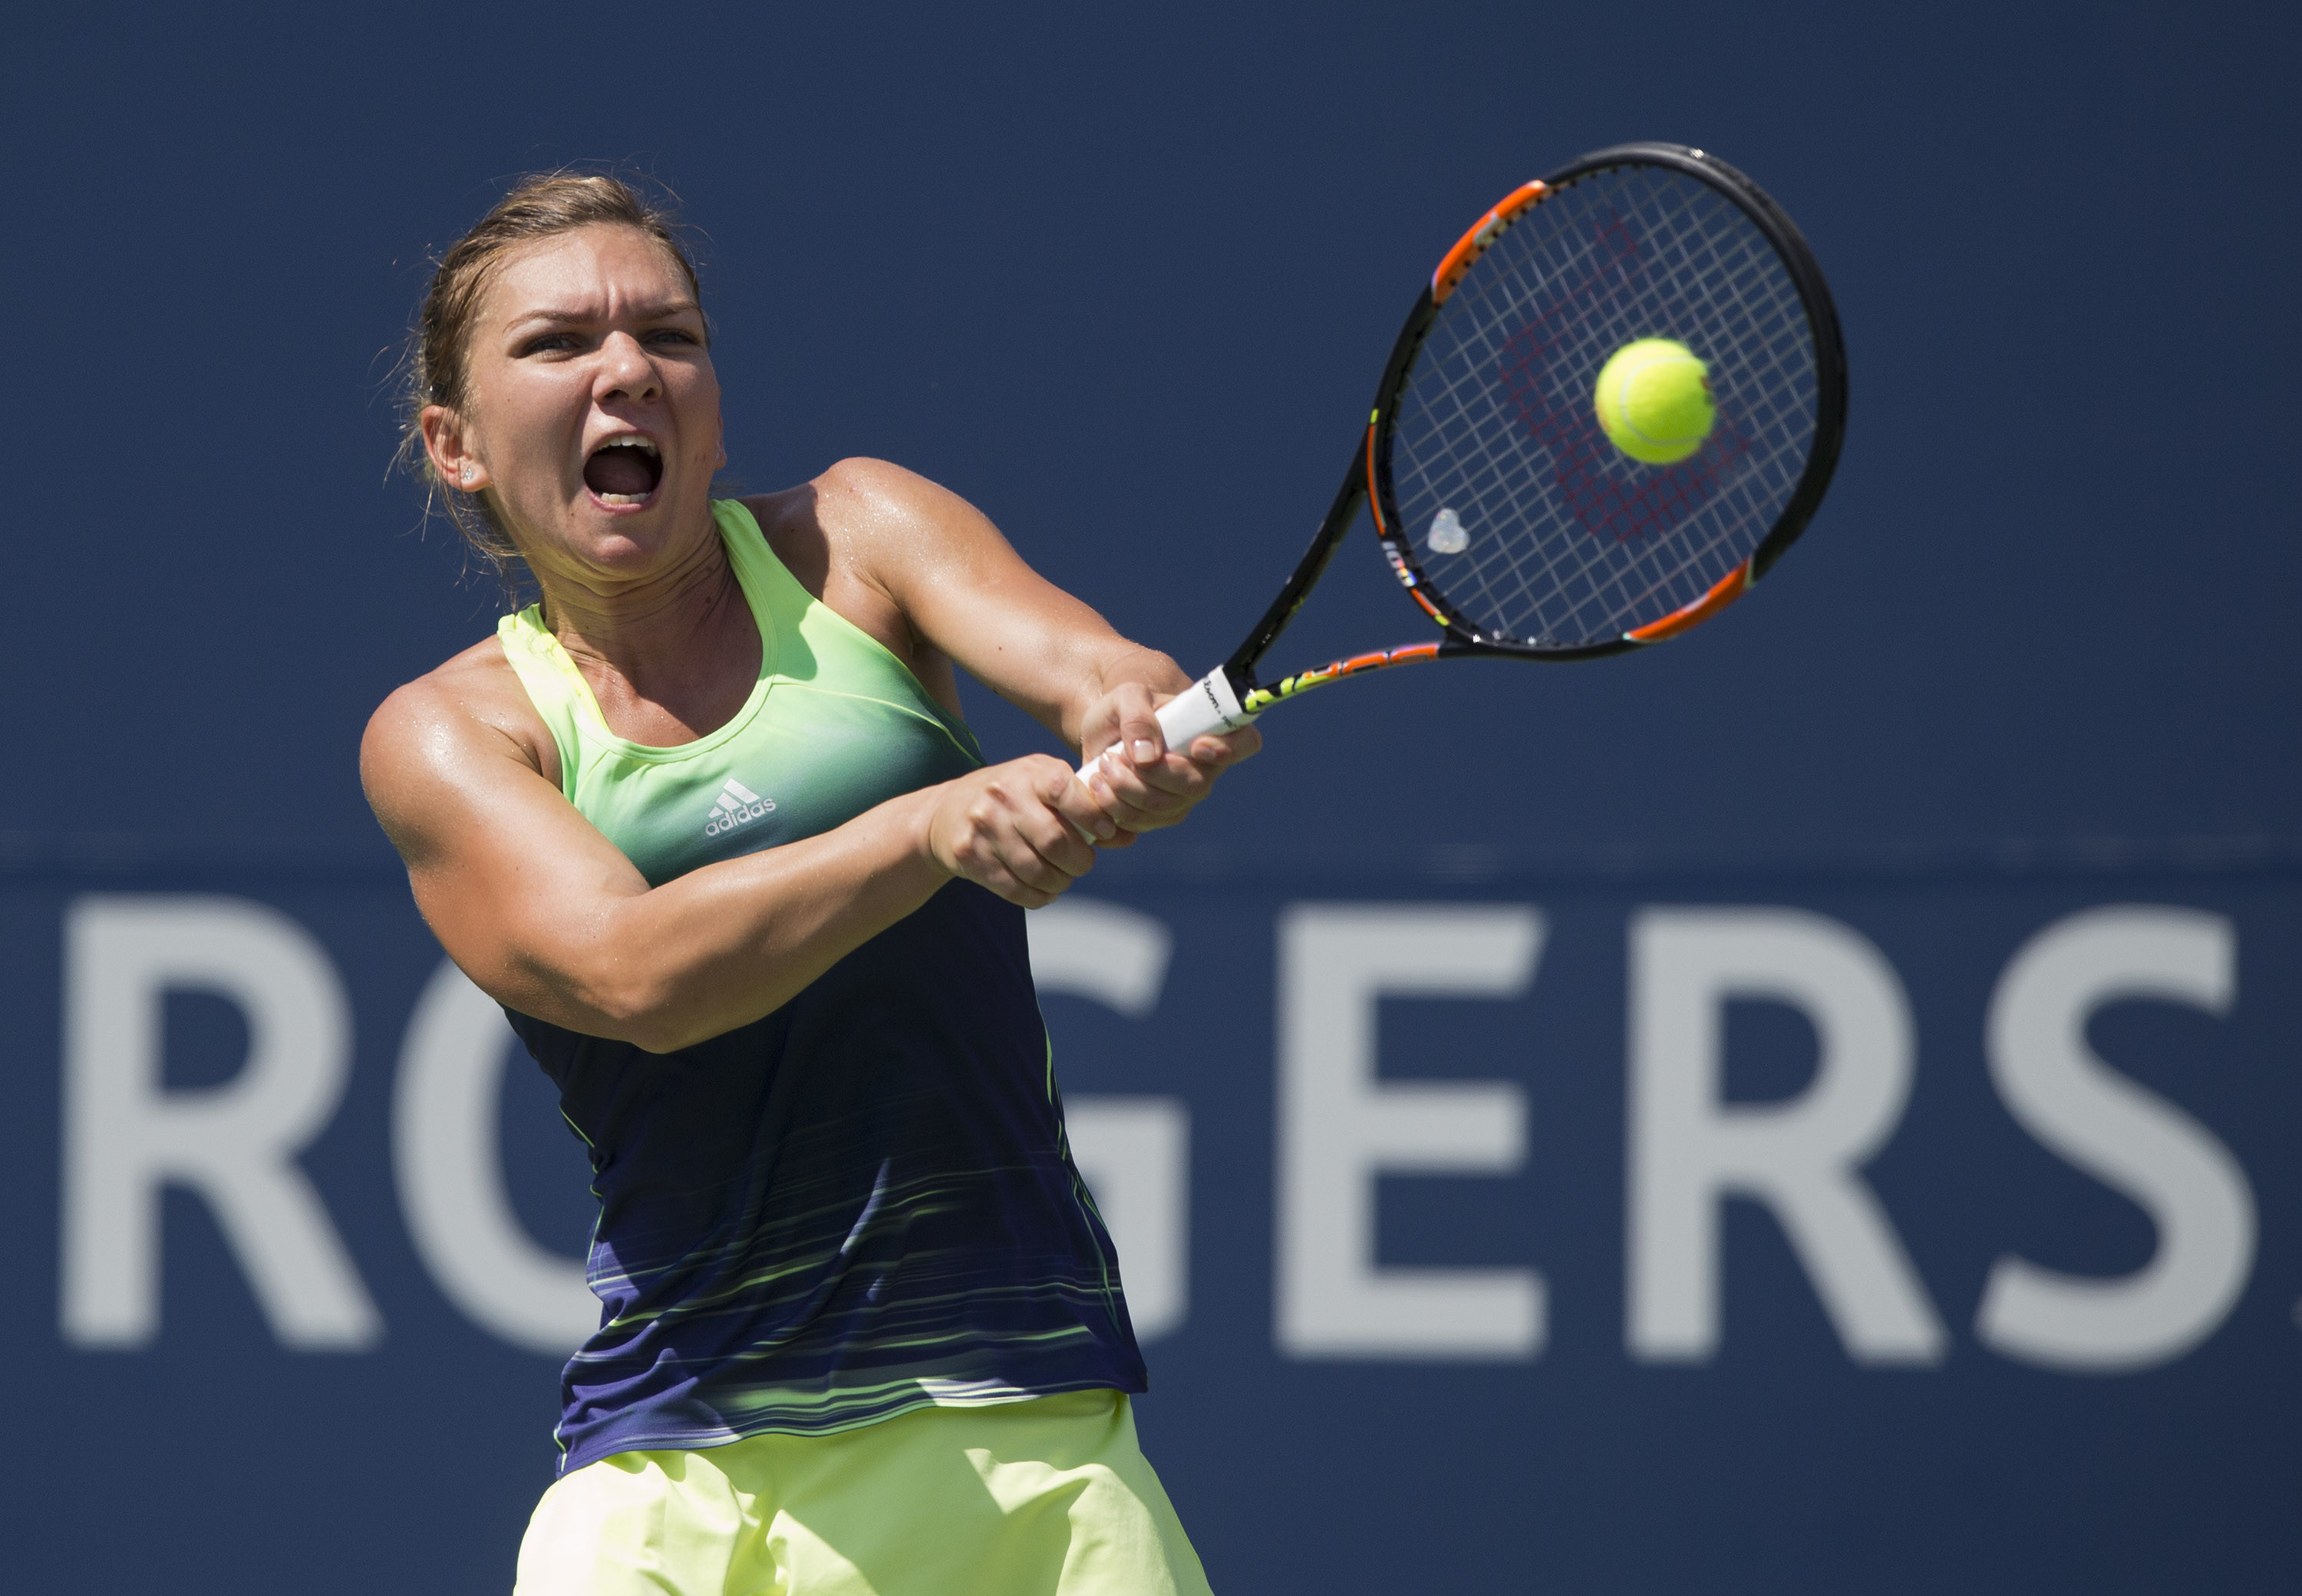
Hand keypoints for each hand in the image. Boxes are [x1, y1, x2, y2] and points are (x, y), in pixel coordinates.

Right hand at [923, 755, 1111, 906]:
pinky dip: (1039, 896)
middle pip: (1055, 840)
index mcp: (1029, 773)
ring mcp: (984, 828)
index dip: (1092, 815)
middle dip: (1080, 861)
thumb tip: (1128, 834)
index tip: (1104, 831)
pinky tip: (1044, 889)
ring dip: (1060, 881)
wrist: (945, 813)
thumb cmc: (1011, 796)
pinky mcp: (970, 857)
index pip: (1066, 789)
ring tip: (1063, 877)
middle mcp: (1003, 797)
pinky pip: (1015, 890)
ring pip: (1037, 871)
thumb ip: (1084, 804)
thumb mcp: (1042, 783)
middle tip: (1083, 864)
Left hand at [1076, 680, 1262, 838]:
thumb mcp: (1126, 696)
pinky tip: (1100, 783)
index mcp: (1213, 730)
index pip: (1246, 742)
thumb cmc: (1126, 707)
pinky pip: (1141, 823)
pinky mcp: (1159, 817)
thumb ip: (1138, 716)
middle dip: (1149, 776)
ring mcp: (1184, 796)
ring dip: (1125, 790)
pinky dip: (1113, 806)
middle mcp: (1206, 769)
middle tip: (1114, 756)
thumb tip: (1147, 757)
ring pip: (1163, 808)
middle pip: (1193, 785)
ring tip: (1103, 766)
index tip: (1198, 746)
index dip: (1230, 749)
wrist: (1104, 730)